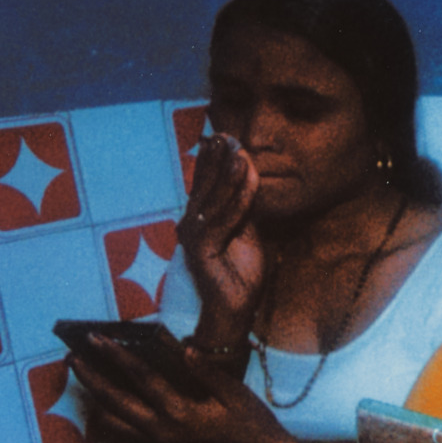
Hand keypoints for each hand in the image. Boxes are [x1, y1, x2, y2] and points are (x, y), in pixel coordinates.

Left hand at [69, 335, 287, 442]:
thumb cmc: (253, 424)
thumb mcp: (235, 394)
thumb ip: (206, 372)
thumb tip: (182, 349)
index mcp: (182, 413)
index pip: (142, 379)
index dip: (118, 356)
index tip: (97, 339)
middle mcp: (164, 429)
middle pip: (117, 402)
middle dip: (93, 378)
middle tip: (72, 357)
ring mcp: (161, 440)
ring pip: (116, 420)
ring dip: (96, 398)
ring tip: (81, 378)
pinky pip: (127, 432)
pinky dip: (110, 417)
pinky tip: (102, 404)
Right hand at [178, 134, 266, 331]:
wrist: (236, 308)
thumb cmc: (242, 272)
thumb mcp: (247, 233)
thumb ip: (244, 209)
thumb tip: (250, 178)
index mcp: (200, 218)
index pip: (206, 184)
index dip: (214, 160)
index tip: (224, 136)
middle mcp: (192, 223)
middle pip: (205, 186)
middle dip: (217, 160)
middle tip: (228, 134)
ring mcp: (194, 236)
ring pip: (214, 200)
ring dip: (229, 175)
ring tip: (240, 152)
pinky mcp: (201, 250)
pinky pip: (224, 220)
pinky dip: (239, 199)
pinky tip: (250, 180)